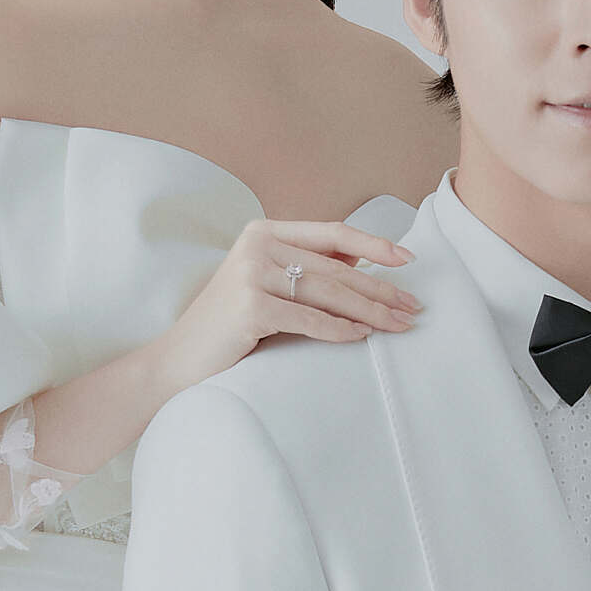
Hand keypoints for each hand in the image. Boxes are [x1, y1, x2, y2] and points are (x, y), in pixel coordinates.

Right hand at [162, 219, 419, 392]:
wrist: (178, 359)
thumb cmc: (228, 326)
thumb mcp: (267, 284)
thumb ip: (307, 267)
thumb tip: (364, 262)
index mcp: (264, 231)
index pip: (331, 233)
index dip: (374, 244)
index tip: (408, 260)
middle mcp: (257, 245)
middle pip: (335, 267)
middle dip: (380, 289)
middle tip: (413, 306)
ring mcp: (251, 274)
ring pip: (328, 292)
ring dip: (370, 311)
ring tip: (399, 325)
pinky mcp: (250, 307)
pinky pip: (309, 320)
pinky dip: (339, 330)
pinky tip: (362, 337)